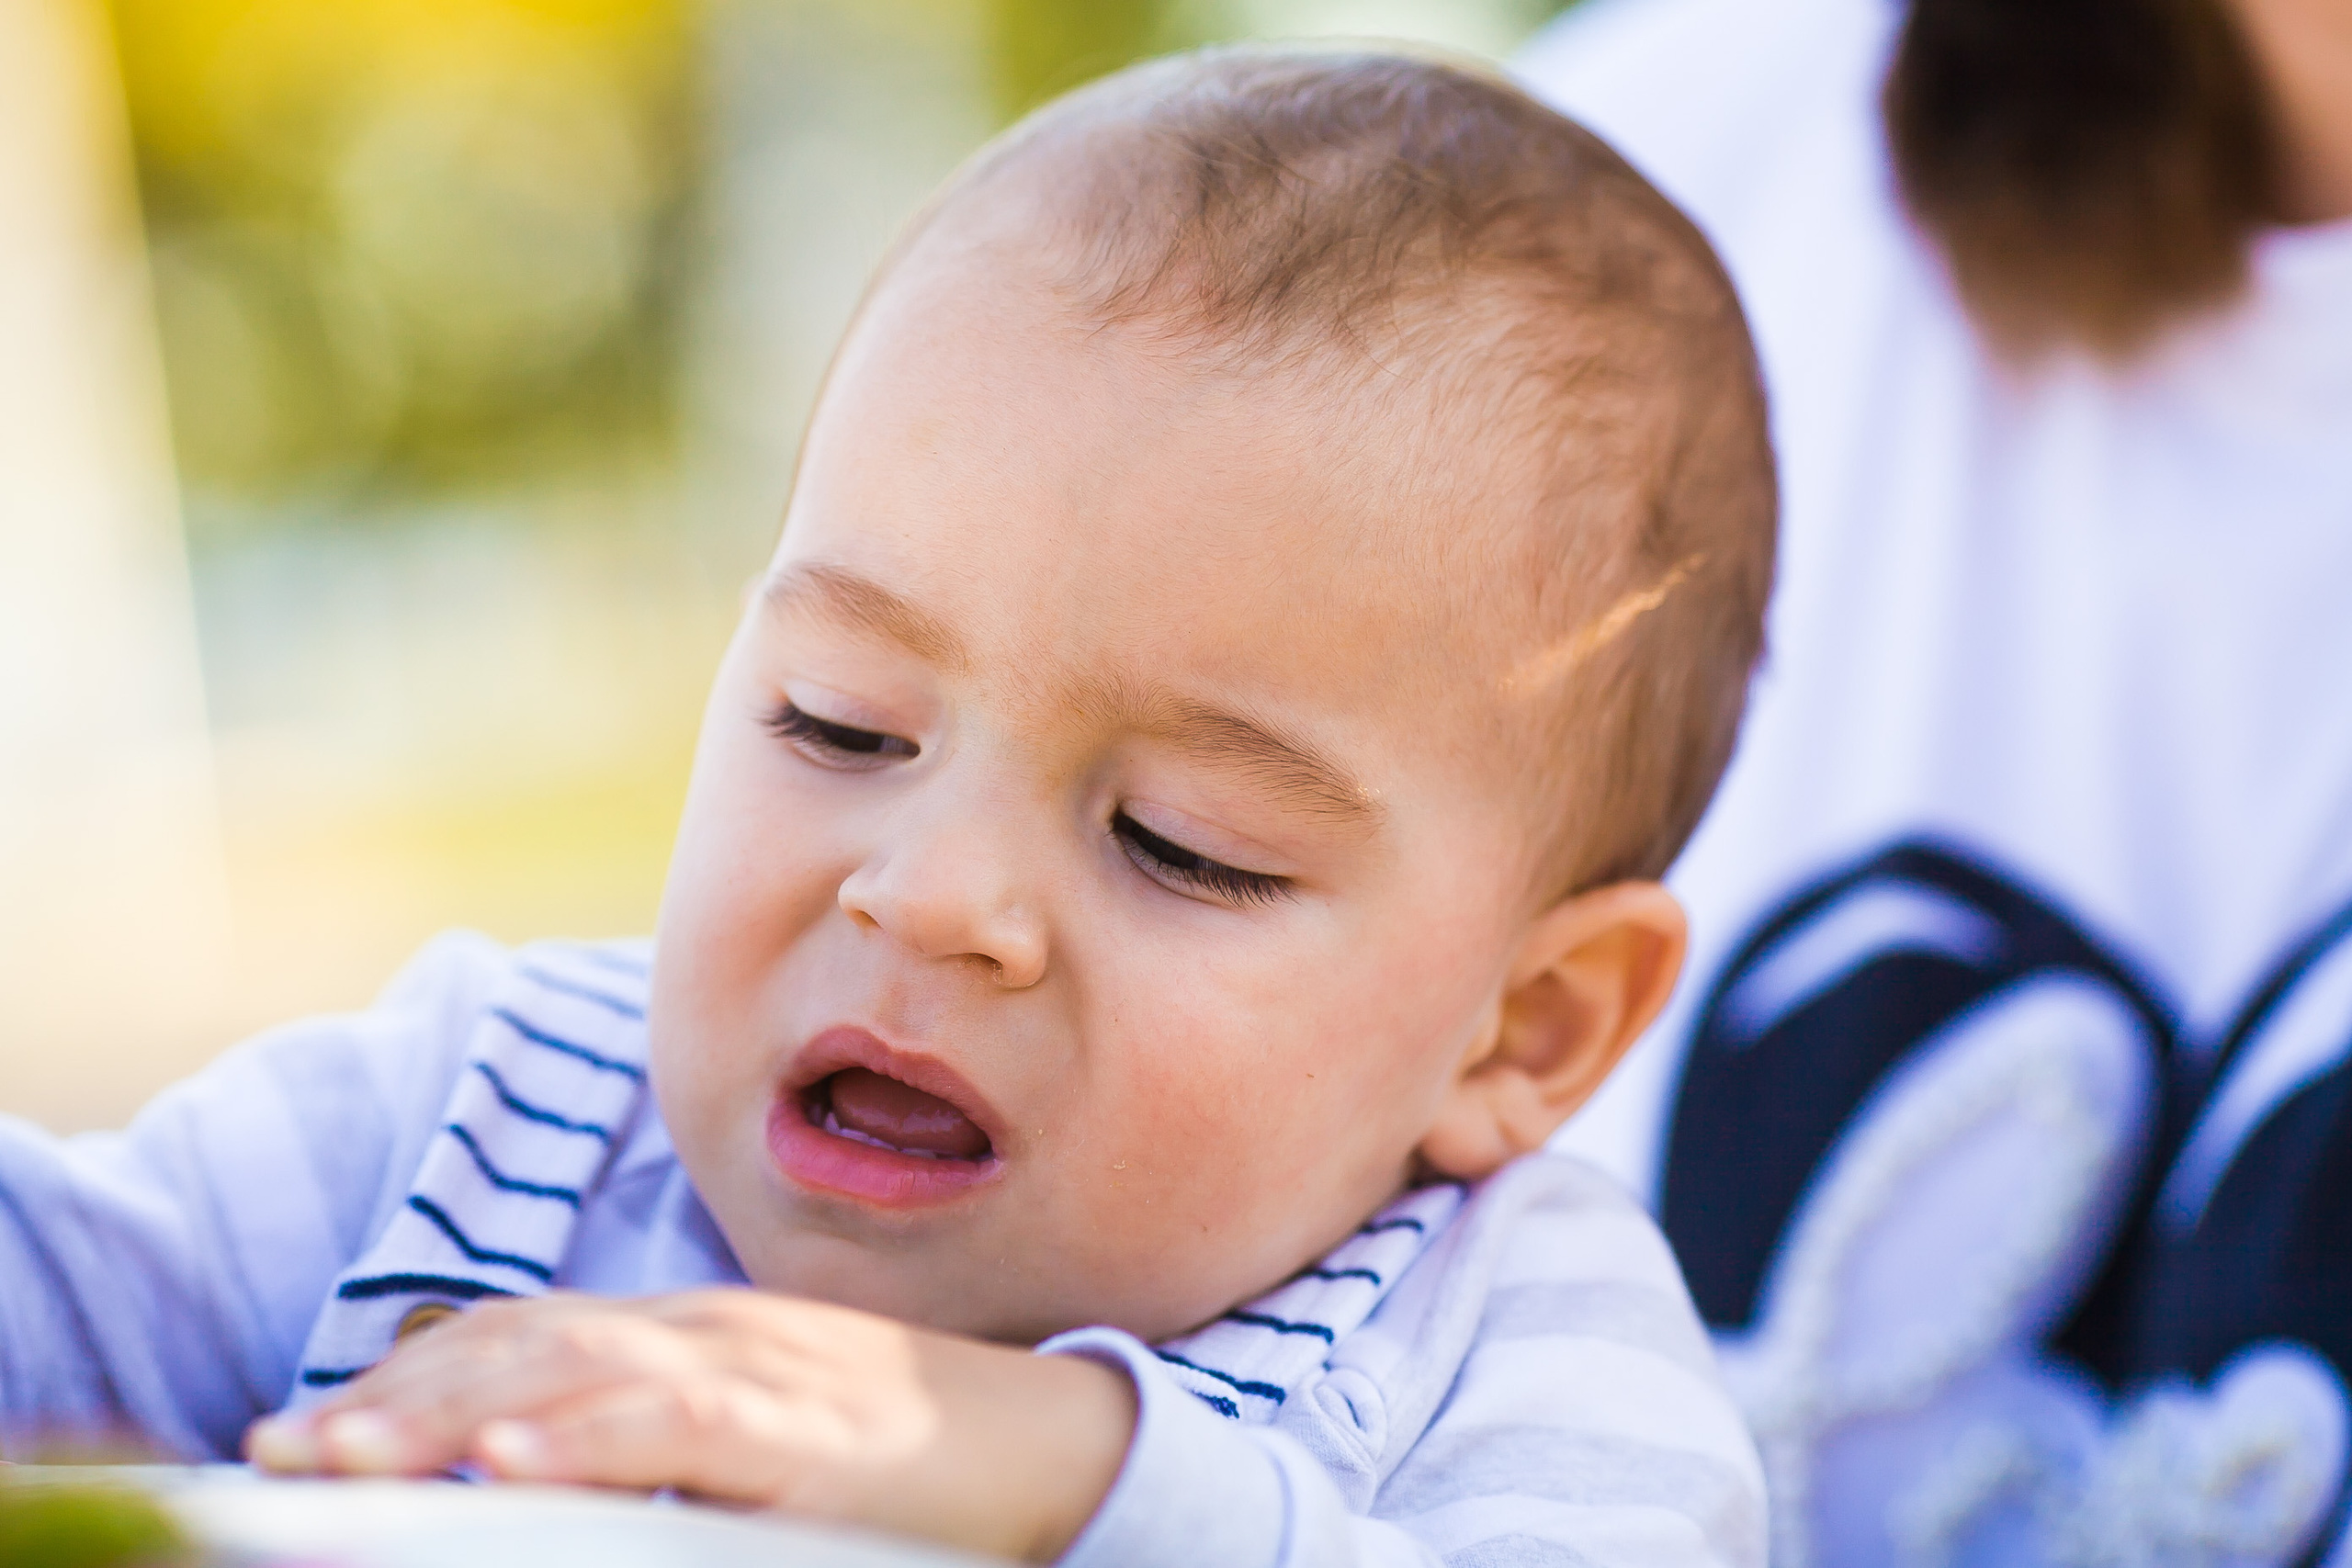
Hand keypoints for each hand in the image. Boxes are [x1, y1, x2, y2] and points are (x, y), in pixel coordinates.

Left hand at [244, 1290, 1136, 1562]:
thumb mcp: (746, 1445)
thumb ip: (650, 1445)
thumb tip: (530, 1481)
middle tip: (273, 1455)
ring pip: (573, 1378)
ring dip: (447, 1418)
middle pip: (517, 1352)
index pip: (513, 1340)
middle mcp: (699, 1333)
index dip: (399, 1381)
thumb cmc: (888, 1463)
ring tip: (342, 1460)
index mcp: (679, 1336)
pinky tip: (511, 1467)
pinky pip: (677, 1427)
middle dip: (388, 1403)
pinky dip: (588, 1440)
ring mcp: (751, 1368)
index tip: (293, 1433)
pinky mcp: (800, 1425)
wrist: (1044, 1443)